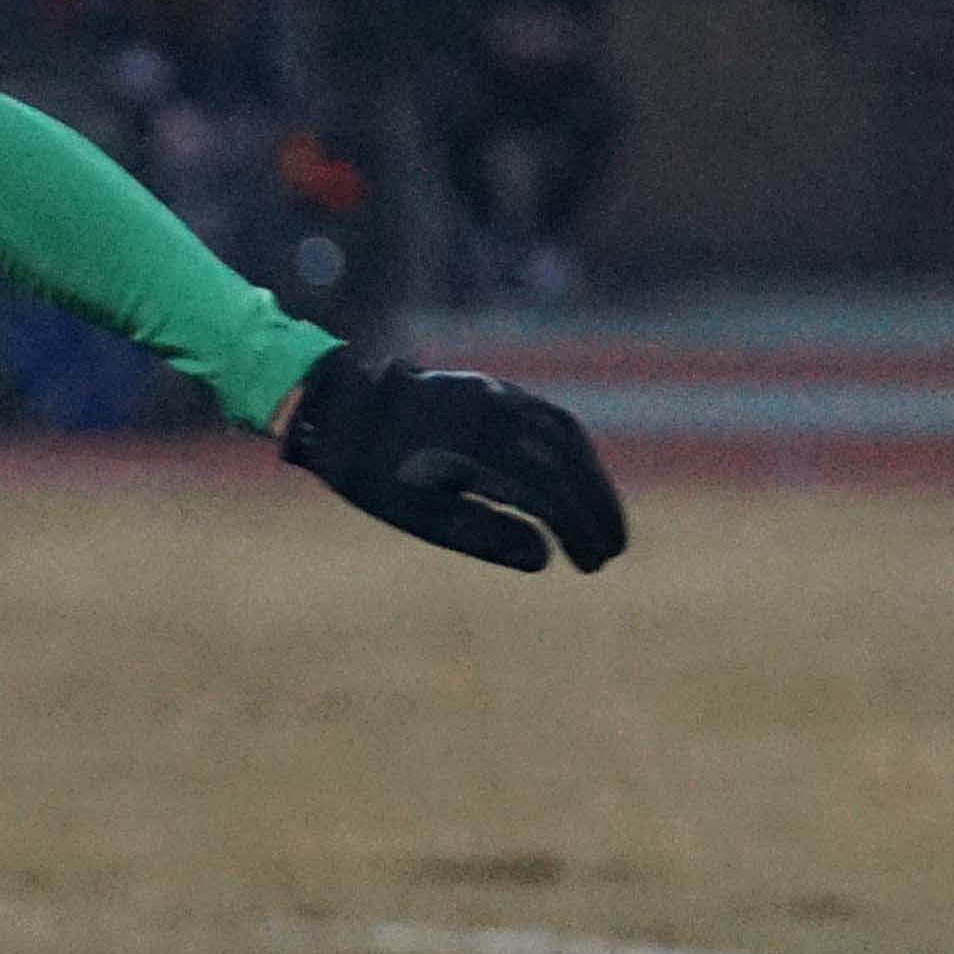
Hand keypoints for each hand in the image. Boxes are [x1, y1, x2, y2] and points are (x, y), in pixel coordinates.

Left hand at [278, 346, 625, 574]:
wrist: (339, 410)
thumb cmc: (373, 474)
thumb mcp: (418, 515)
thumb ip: (483, 535)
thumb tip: (543, 558)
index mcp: (477, 452)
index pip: (548, 496)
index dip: (578, 531)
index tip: (594, 564)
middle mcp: (496, 416)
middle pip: (566, 464)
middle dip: (596, 508)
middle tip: (613, 550)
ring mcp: (499, 396)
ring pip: (565, 437)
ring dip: (592, 479)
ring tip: (605, 521)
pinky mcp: (496, 389)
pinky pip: (549, 417)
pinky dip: (574, 451)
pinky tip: (581, 478)